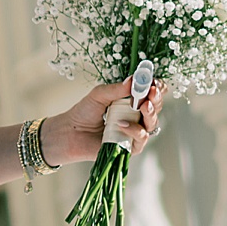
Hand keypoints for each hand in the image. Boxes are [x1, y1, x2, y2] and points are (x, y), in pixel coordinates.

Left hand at [44, 75, 163, 168]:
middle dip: (156, 98)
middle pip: (156, 107)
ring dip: (150, 113)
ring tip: (143, 106)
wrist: (70, 132)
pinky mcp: (130, 146)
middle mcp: (136, 116)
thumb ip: (116, 89)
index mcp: (132, 101)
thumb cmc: (84, 112)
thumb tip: (134, 79)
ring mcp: (134, 131)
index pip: (152, 93)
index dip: (156, 87)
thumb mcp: (99, 95)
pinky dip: (134, 130)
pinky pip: (141, 138)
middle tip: (151, 92)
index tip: (153, 82)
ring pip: (152, 123)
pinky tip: (122, 124)